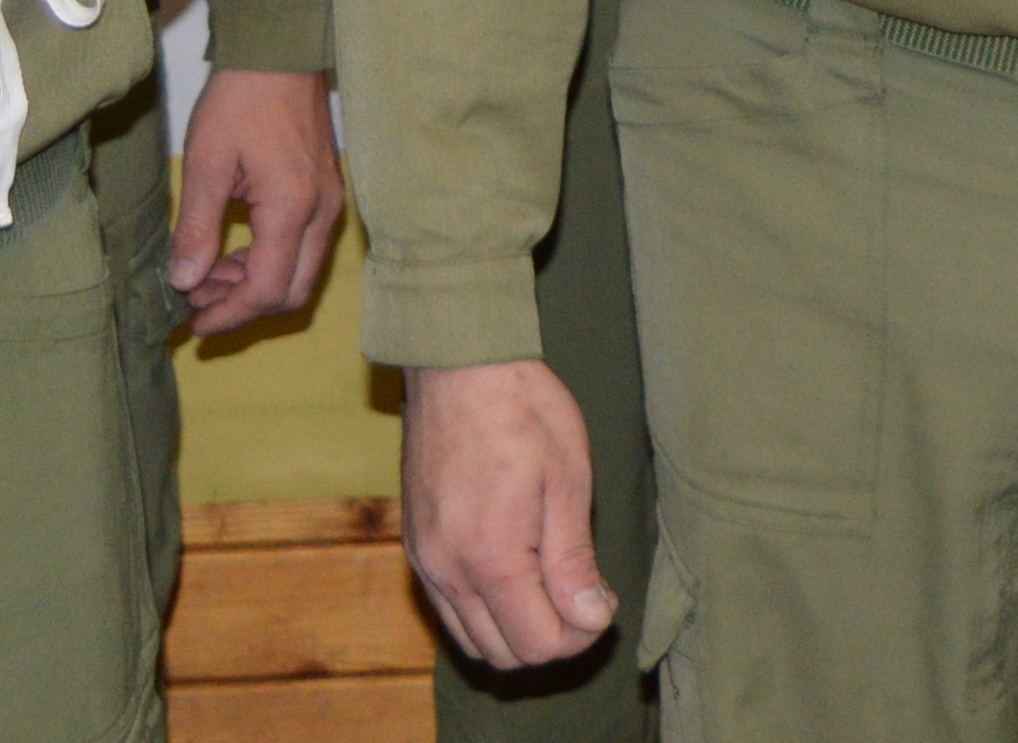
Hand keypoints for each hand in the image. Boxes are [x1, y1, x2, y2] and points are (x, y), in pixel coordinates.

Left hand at [170, 69, 345, 335]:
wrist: (279, 53)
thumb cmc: (240, 100)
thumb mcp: (206, 163)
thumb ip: (196, 228)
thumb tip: (185, 282)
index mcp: (292, 208)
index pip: (267, 290)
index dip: (230, 315)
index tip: (195, 325)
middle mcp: (322, 213)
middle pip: (291, 292)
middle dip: (243, 305)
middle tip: (198, 300)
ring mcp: (330, 204)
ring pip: (299, 273)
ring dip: (255, 284)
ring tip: (206, 273)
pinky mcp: (327, 194)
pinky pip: (303, 248)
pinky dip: (269, 261)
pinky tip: (233, 251)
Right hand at [401, 360, 615, 671]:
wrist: (458, 363)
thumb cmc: (523, 409)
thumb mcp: (568, 480)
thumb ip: (573, 559)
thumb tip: (591, 619)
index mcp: (493, 558)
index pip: (539, 645)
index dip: (582, 634)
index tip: (602, 598)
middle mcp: (449, 570)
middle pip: (504, 654)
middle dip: (551, 639)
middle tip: (582, 595)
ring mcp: (426, 559)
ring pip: (472, 639)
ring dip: (516, 630)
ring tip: (550, 586)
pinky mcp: (416, 545)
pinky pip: (448, 609)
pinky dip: (484, 612)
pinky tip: (514, 573)